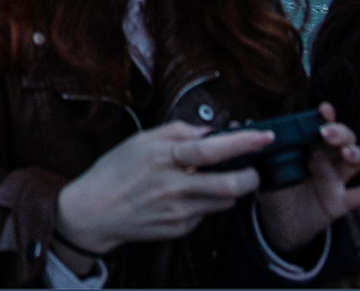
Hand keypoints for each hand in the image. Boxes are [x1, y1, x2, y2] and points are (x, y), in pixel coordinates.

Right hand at [56, 122, 269, 253]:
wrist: (94, 213)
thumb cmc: (114, 172)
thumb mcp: (140, 140)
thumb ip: (177, 131)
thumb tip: (209, 131)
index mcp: (164, 159)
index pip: (212, 150)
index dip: (243, 142)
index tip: (265, 136)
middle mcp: (175, 187)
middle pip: (231, 186)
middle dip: (251, 176)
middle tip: (253, 167)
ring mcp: (179, 212)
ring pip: (225, 201)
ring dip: (228, 188)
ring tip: (211, 178)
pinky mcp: (180, 229)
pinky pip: (206, 213)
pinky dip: (205, 201)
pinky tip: (187, 194)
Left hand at [254, 103, 359, 253]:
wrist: (279, 221)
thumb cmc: (275, 185)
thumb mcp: (261, 165)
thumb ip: (254, 147)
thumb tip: (234, 124)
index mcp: (308, 146)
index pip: (320, 126)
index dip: (325, 116)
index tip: (323, 109)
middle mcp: (325, 159)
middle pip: (342, 139)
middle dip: (339, 133)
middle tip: (326, 133)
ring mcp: (336, 180)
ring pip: (354, 161)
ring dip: (354, 154)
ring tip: (347, 153)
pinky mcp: (340, 202)